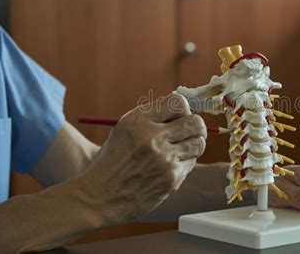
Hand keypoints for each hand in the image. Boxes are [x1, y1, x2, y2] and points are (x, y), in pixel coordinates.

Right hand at [80, 93, 206, 222]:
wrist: (101, 196)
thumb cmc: (115, 161)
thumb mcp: (125, 130)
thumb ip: (152, 117)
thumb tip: (185, 108)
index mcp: (138, 120)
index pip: (178, 103)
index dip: (184, 109)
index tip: (180, 117)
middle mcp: (152, 136)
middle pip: (195, 122)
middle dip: (197, 127)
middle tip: (192, 132)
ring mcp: (163, 158)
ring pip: (199, 143)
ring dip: (193, 146)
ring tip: (180, 151)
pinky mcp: (171, 177)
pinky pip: (191, 163)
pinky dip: (183, 165)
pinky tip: (167, 169)